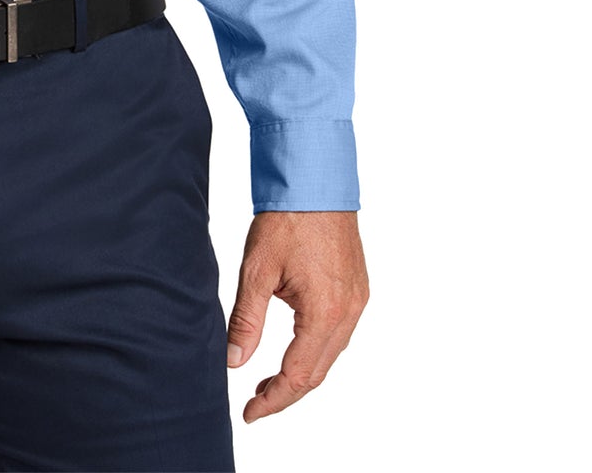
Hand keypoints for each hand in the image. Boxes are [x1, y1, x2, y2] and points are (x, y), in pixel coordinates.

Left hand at [226, 209, 367, 423]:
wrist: (315, 178)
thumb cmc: (286, 217)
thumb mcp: (256, 270)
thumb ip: (246, 321)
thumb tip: (234, 362)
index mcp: (324, 312)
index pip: (299, 376)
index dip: (273, 400)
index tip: (249, 414)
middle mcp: (348, 312)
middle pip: (318, 372)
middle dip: (287, 392)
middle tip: (254, 402)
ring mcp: (357, 300)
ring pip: (330, 354)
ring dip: (302, 371)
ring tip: (268, 379)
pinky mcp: (357, 287)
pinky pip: (338, 332)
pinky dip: (316, 348)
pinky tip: (294, 346)